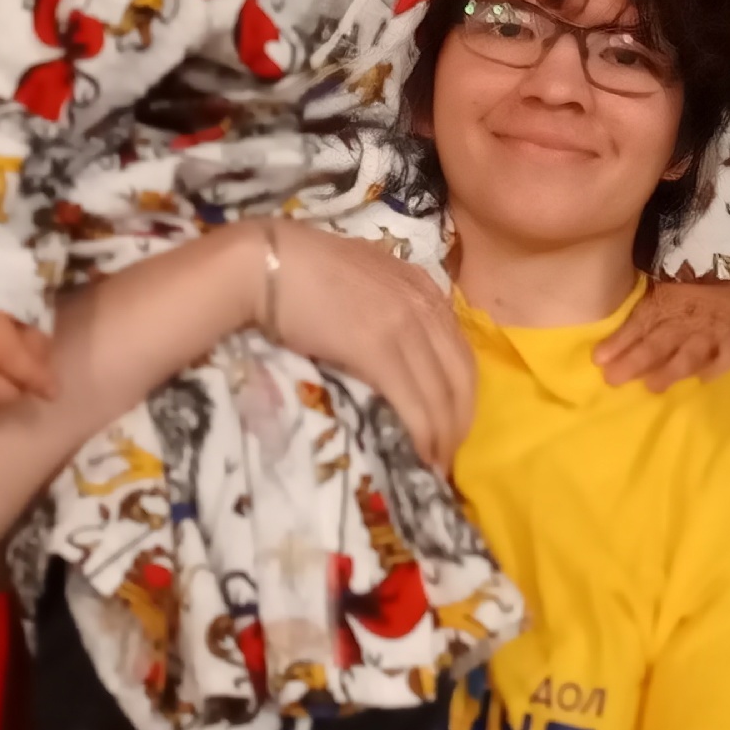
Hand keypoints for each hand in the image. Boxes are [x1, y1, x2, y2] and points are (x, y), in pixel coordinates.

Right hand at [254, 223, 474, 470]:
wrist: (267, 263)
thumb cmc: (303, 270)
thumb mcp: (364, 276)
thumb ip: (388, 302)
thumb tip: (393, 342)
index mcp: (423, 288)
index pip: (460, 351)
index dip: (462, 396)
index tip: (453, 425)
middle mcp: (424, 305)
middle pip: (460, 378)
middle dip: (458, 424)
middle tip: (447, 457)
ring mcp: (404, 326)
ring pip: (441, 396)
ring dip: (442, 438)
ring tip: (433, 467)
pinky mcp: (378, 350)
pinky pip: (414, 403)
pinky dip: (422, 435)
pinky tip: (418, 455)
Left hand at [595, 276, 729, 389]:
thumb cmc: (695, 261)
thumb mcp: (664, 271)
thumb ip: (647, 293)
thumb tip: (616, 301)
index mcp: (665, 302)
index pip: (637, 326)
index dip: (617, 343)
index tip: (598, 359)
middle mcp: (685, 322)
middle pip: (656, 347)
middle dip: (632, 364)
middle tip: (613, 380)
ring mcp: (712, 333)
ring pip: (687, 358)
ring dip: (668, 373)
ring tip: (652, 386)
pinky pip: (725, 360)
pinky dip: (713, 371)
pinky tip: (702, 380)